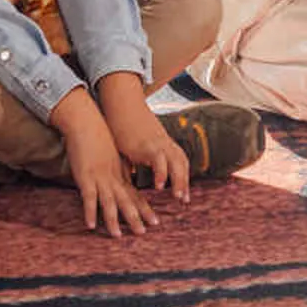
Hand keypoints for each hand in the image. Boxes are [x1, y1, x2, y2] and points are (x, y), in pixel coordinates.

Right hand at [52, 89, 157, 235]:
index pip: (135, 195)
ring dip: (113, 220)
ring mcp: (100, 177)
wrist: (87, 122)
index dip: (144, 209)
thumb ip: (118, 169)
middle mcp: (113, 177)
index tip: (155, 222)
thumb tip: (125, 178)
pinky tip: (91, 225)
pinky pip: (88, 198)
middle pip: (127, 201)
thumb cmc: (98, 138)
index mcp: (120, 174)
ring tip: (117, 236)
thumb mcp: (112, 156)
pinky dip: (90, 212)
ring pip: (109, 202)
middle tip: (144, 232)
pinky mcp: (85, 176)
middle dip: (135, 217)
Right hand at [90, 72, 192, 202]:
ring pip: (175, 162)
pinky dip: (161, 172)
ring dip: (178, 180)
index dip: (182, 178)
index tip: (183, 196)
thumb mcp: (133, 145)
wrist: (122, 105)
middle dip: (184, 182)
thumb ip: (135, 160)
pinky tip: (158, 186)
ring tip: (178, 197)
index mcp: (162, 144)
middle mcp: (164, 144)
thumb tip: (131, 174)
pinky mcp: (146, 144)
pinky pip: (159, 160)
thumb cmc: (124, 127)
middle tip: (184, 201)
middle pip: (181, 163)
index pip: (179, 162)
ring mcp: (157, 143)